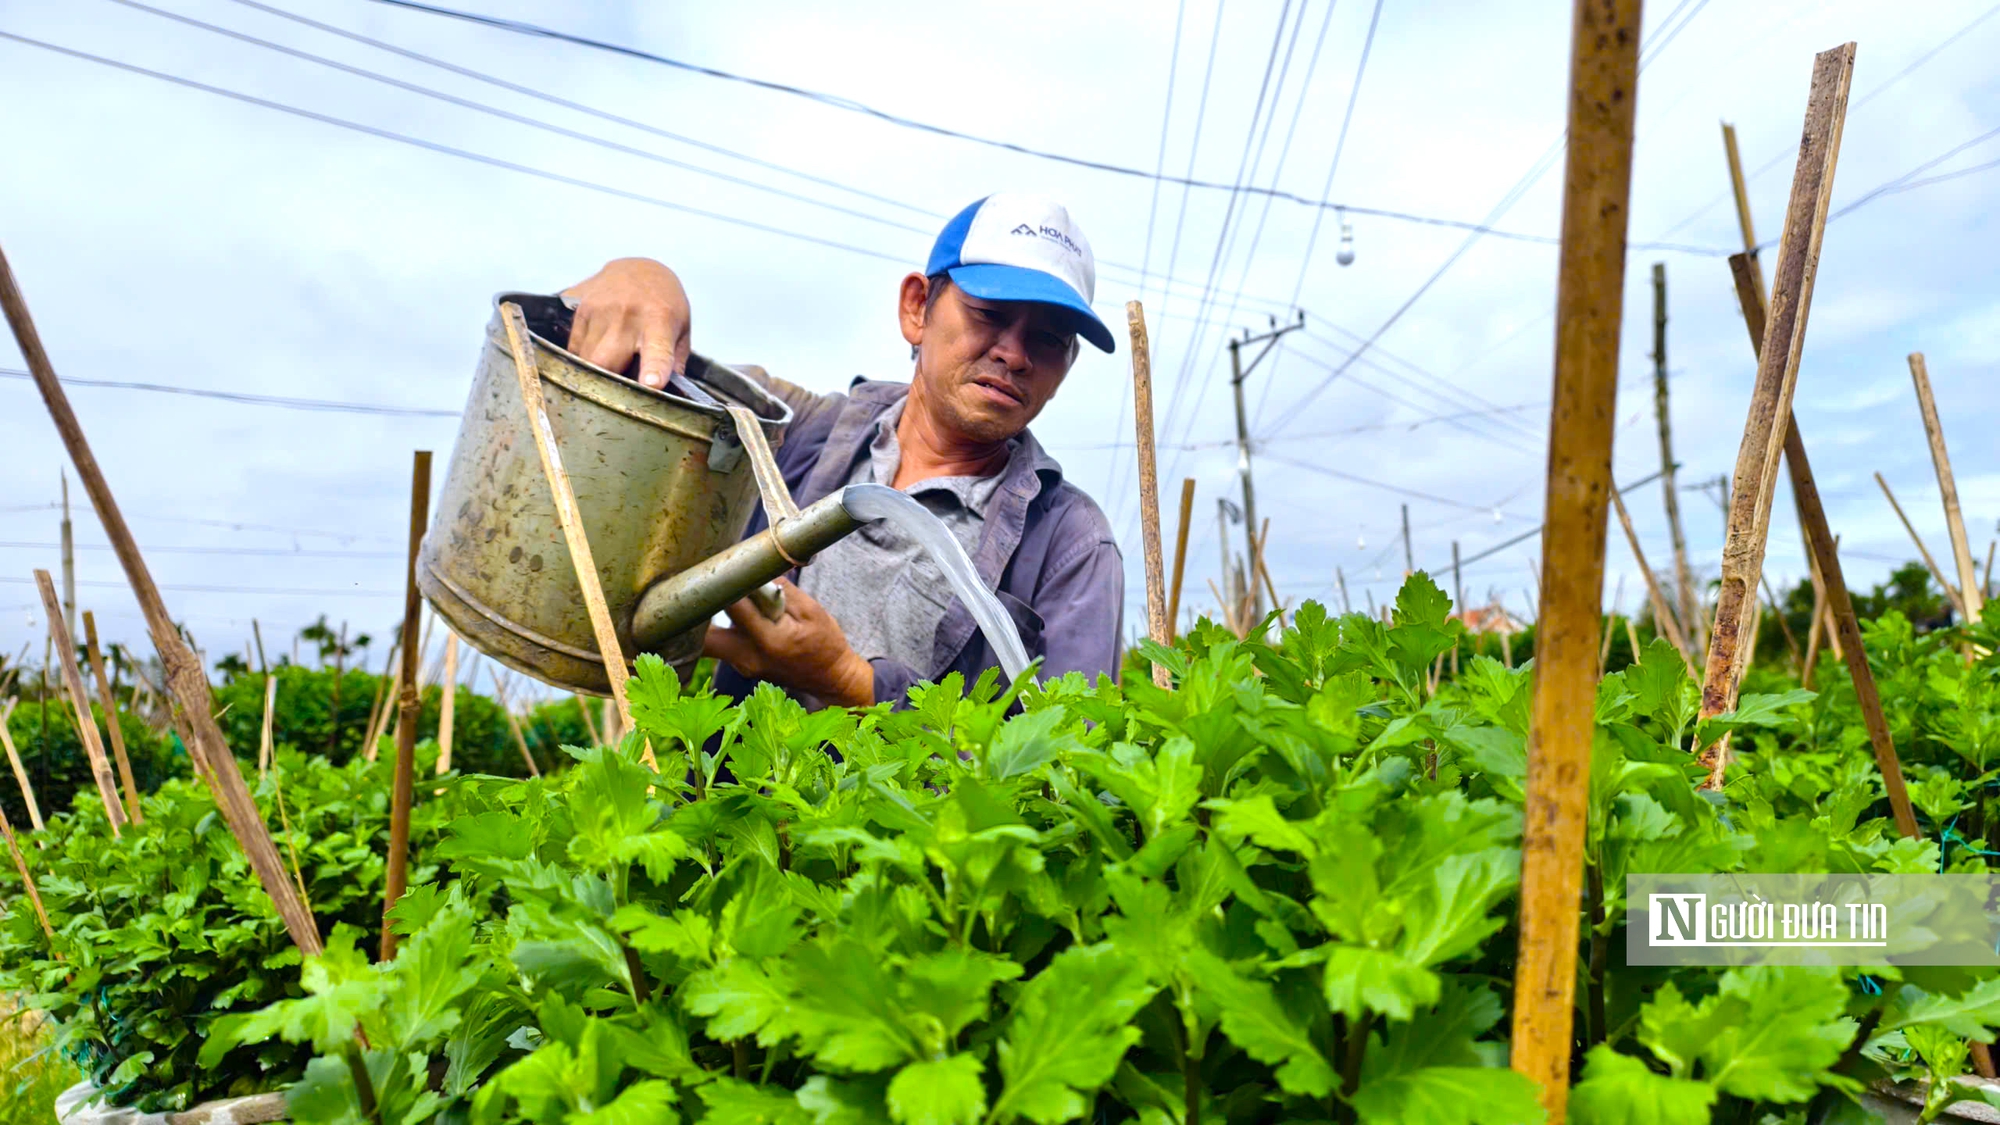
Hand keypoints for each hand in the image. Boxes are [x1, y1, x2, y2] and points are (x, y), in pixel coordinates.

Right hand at [561, 258, 691, 389]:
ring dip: (594, 371)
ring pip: (584, 359)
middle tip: (616, 393)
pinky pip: (573, 347)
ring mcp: (599, 309)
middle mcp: (627, 314)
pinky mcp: (579, 308)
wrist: (639, 268)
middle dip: (606, 384)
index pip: (657, 350)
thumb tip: (666, 397)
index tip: (652, 384)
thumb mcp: (681, 331)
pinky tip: (596, 349)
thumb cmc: (664, 305)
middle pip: (604, 362)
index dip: (654, 369)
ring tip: (610, 364)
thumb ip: (674, 364)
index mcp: (660, 322)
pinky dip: (582, 357)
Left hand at [702, 578, 874, 707]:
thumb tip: (756, 570)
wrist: (831, 678)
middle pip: (703, 638)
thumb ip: (782, 590)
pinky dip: (721, 627)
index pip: (734, 608)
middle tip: (699, 586)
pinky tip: (733, 612)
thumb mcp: (812, 610)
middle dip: (696, 612)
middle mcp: (749, 657)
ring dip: (707, 619)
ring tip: (714, 594)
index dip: (725, 585)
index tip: (721, 566)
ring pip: (708, 642)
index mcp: (770, 641)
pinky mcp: (740, 666)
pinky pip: (721, 645)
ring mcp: (742, 666)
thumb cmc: (826, 642)